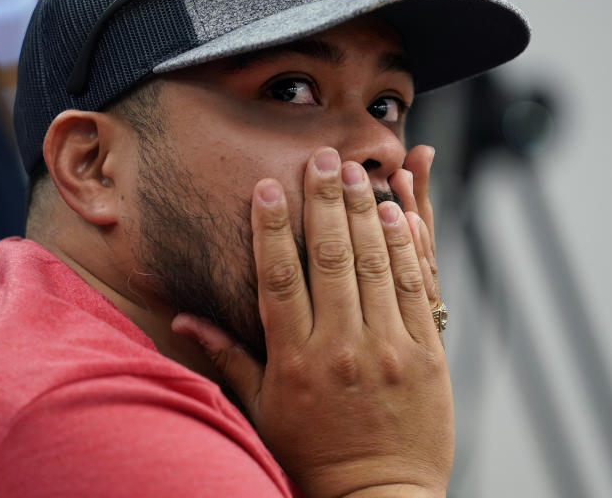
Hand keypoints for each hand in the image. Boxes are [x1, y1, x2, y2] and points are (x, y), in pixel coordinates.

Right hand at [173, 147, 452, 497]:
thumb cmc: (313, 455)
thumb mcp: (262, 410)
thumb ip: (228, 358)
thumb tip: (185, 319)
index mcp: (295, 358)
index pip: (279, 277)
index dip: (272, 226)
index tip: (268, 186)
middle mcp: (340, 346)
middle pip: (330, 258)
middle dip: (325, 200)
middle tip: (322, 156)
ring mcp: (387, 348)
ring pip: (374, 264)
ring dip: (365, 212)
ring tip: (358, 172)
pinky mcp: (426, 354)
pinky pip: (417, 290)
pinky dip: (407, 248)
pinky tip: (397, 214)